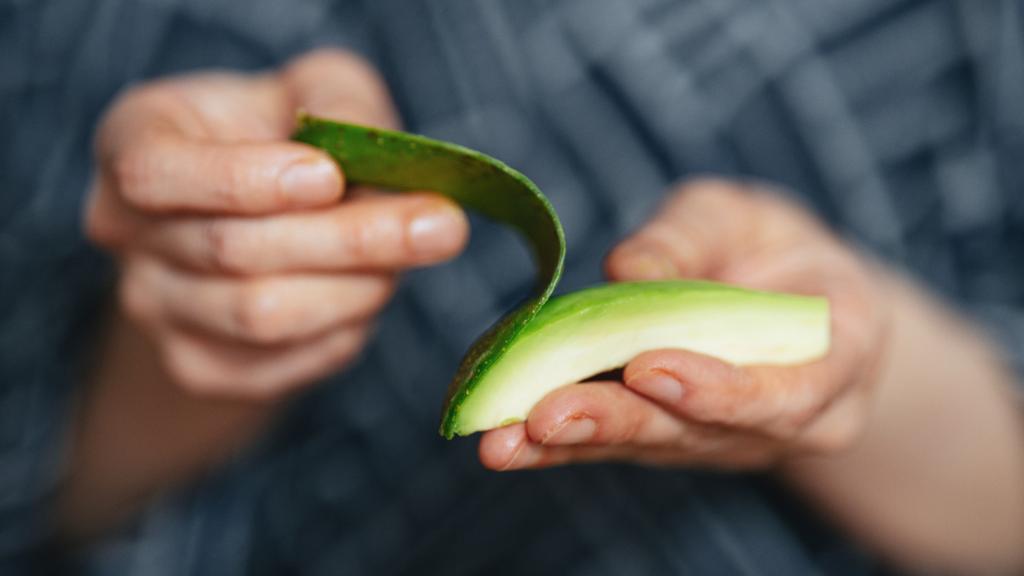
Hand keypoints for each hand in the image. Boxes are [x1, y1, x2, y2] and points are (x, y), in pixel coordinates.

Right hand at [85, 49, 468, 399]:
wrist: (265, 220)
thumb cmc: (291, 138)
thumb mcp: (317, 88)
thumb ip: (340, 103)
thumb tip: (370, 154)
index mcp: (134, 144)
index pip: (155, 174)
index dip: (243, 181)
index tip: (329, 177)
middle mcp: (126, 233)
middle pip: (232, 252)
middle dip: (350, 239)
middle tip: (441, 225)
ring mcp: (154, 308)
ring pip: (262, 315)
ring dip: (358, 287)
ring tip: (415, 251)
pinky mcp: (199, 366)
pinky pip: (283, 363)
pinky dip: (345, 329)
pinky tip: (371, 290)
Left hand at [480, 179, 887, 469]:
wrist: (789, 295)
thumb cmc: (770, 245)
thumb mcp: (742, 215)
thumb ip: (692, 239)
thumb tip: (626, 266)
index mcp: (834, 363)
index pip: (786, 394)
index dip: (720, 388)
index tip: (651, 368)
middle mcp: (783, 422)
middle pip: (701, 433)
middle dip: (619, 423)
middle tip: (547, 417)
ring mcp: (724, 439)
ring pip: (649, 445)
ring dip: (572, 444)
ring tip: (505, 441)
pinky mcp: (671, 439)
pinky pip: (617, 442)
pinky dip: (558, 445)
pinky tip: (506, 443)